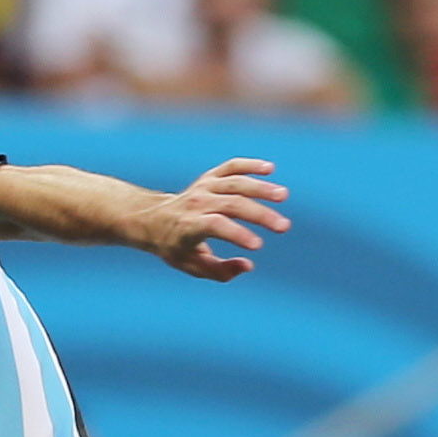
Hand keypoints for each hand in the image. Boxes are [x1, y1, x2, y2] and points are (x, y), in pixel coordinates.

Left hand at [138, 158, 290, 281]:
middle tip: (284, 226)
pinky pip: (232, 166)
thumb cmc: (176, 247)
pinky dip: (250, 165)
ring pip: (235, 182)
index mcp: (189, 226)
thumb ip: (220, 270)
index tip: (258, 246)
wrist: (154, 219)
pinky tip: (270, 169)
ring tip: (283, 196)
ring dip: (261, 188)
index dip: (237, 234)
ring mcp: (204, 187)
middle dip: (260, 215)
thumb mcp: (192, 266)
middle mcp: (197, 202)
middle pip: (232, 204)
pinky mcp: (211, 177)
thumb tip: (248, 265)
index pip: (217, 226)